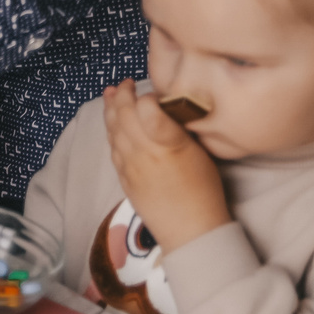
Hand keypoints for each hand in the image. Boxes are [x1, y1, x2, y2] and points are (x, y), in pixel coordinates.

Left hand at [103, 82, 229, 253]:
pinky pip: (113, 148)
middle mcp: (144, 152)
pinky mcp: (124, 178)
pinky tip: (112, 124)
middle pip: (124, 115)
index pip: (147, 108)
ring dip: (110, 109)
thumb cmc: (204, 191)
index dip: (146, 96)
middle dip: (122, 95)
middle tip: (125, 83)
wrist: (190, 230)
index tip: (151, 92)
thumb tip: (165, 110)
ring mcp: (130, 165)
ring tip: (110, 94)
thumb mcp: (200, 154)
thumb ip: (178, 130)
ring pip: (113, 130)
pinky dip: (111, 131)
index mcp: (168, 144)